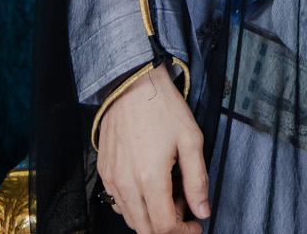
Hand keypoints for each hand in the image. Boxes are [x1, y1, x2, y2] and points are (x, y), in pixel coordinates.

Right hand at [96, 66, 209, 233]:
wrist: (132, 86)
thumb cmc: (162, 109)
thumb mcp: (191, 140)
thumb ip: (197, 180)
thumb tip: (202, 210)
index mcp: (149, 178)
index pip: (164, 226)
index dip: (183, 232)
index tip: (195, 225)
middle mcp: (126, 183)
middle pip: (145, 228)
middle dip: (168, 226)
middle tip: (185, 207)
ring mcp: (111, 179)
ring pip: (130, 218)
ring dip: (151, 217)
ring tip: (170, 193)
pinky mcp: (104, 172)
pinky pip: (118, 202)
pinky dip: (135, 205)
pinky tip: (150, 187)